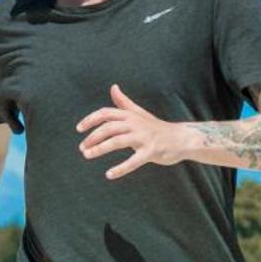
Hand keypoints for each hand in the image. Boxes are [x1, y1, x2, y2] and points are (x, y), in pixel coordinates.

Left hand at [76, 84, 193, 180]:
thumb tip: (113, 87)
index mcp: (130, 115)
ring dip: (100, 149)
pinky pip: (134, 161)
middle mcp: (135, 124)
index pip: (106, 113)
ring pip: (117, 141)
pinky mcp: (151, 152)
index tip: (79, 129)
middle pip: (108, 127)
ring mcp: (144, 137)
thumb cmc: (157, 127)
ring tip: (87, 155)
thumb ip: (124, 103)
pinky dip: (121, 168)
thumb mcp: (139, 113)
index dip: (90, 120)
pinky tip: (109, 174)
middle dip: (92, 137)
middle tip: (82, 148)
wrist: (182, 138)